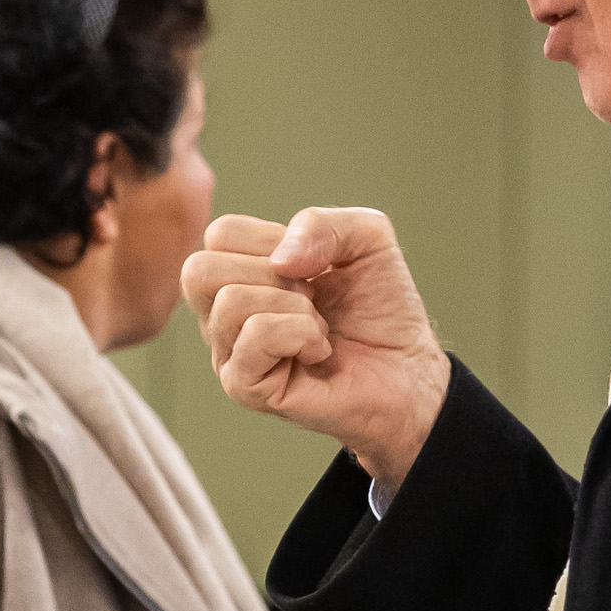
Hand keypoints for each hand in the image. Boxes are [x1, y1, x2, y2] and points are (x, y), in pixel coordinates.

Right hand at [184, 208, 452, 491]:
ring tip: (318, 327)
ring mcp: (230, 355)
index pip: (221, 234)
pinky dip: (301, 334)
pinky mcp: (246, 388)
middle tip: (311, 298)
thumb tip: (280, 259)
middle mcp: (224, 317)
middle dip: (271, 274)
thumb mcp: (365, 239)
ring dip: (293, 307)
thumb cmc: (381, 310)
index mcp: (240, 275)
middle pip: (200, 270)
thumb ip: (321, 222)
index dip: (273, 239)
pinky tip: (318, 351)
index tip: (311, 269)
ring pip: (229, 302)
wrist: (409, 370)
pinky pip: (256, 337)